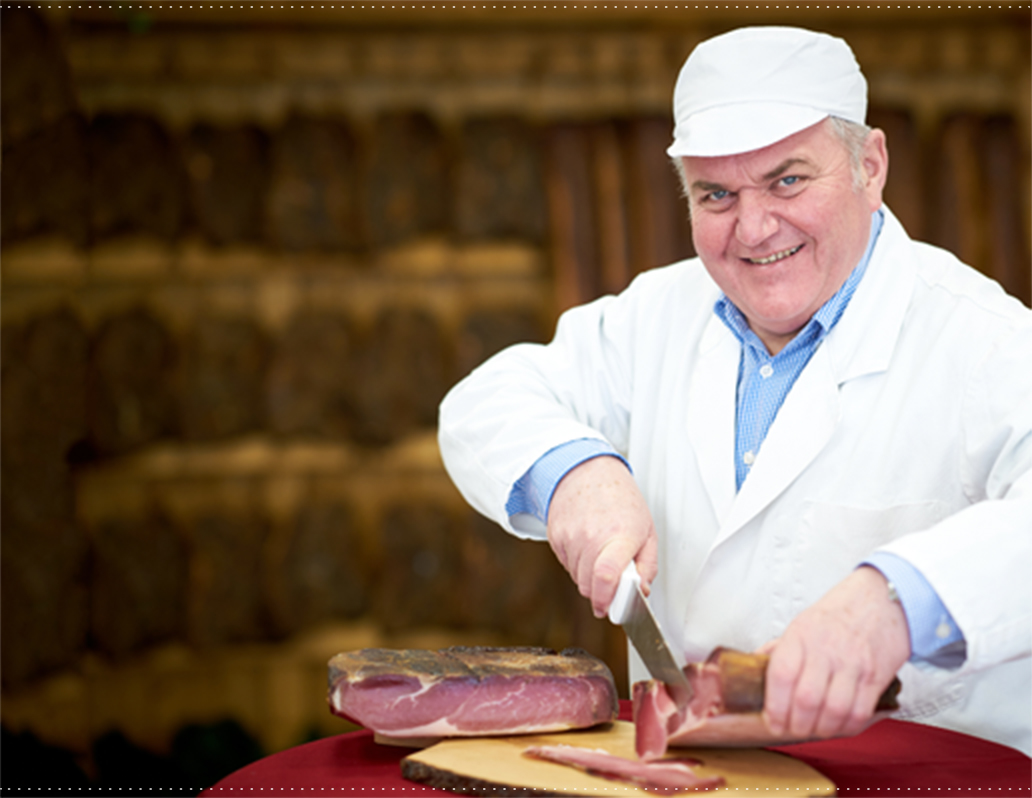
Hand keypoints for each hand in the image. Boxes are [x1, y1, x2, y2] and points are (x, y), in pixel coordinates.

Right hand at [546, 456, 657, 617]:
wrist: (585, 471)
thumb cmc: (620, 499)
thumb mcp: (647, 529)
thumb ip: (648, 566)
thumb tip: (642, 593)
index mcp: (620, 535)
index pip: (607, 575)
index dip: (606, 600)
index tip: (609, 610)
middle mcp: (591, 536)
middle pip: (589, 586)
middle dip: (601, 592)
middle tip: (612, 578)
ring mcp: (570, 537)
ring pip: (577, 578)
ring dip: (589, 577)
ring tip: (600, 553)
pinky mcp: (555, 537)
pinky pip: (566, 565)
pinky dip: (577, 564)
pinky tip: (586, 544)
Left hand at [761, 566, 910, 738]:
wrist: (881, 600)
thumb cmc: (838, 614)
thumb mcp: (802, 624)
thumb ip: (780, 649)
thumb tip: (754, 667)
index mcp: (801, 635)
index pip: (782, 676)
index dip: (774, 707)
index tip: (771, 720)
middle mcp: (826, 650)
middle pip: (807, 700)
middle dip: (796, 725)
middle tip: (792, 729)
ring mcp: (853, 664)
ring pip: (834, 711)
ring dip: (821, 730)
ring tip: (814, 729)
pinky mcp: (875, 677)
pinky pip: (860, 712)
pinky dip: (846, 727)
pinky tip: (837, 724)